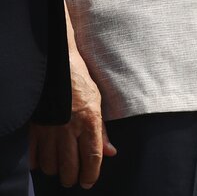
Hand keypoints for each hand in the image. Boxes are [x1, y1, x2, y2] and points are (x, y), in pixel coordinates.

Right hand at [29, 47, 114, 187]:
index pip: (92, 157)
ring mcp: (50, 129)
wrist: (58, 67)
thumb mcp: (98, 103)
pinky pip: (34, 154)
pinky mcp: (35, 127)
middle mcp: (69, 128)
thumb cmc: (81, 83)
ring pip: (50, 164)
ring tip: (60, 168)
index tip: (89, 182)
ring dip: (55, 170)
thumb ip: (102, 131)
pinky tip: (42, 163)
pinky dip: (37, 163)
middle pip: (70, 166)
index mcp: (89, 121)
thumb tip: (111, 152)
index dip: (91, 174)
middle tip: (73, 180)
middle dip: (72, 177)